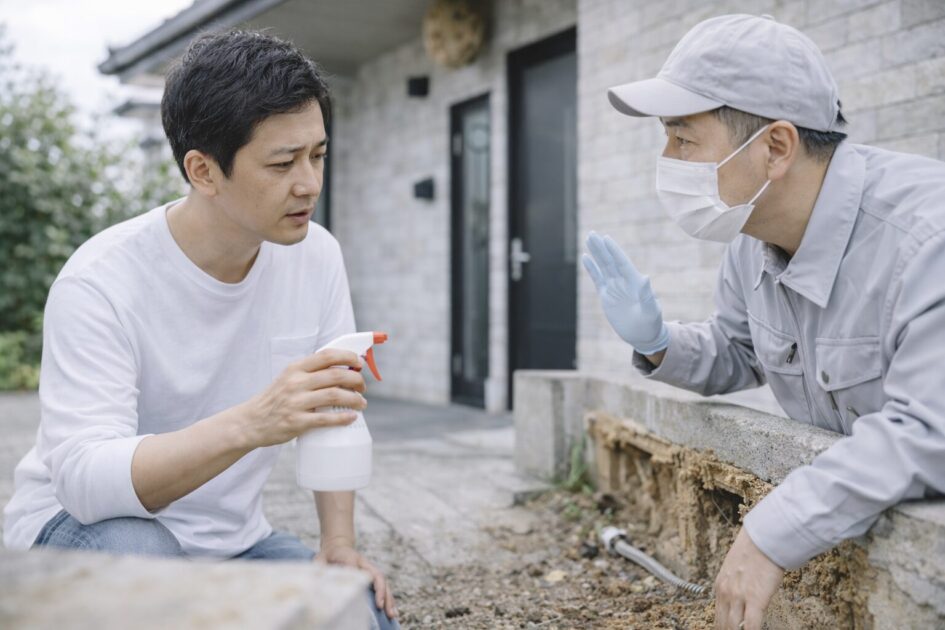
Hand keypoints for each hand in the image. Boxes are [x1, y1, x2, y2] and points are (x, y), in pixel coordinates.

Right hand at [242, 348, 366, 448]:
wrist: (251, 422)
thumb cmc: (276, 399)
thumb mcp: (289, 378)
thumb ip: (310, 373)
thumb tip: (342, 369)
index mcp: (296, 368)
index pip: (327, 355)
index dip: (348, 356)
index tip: (360, 363)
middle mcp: (296, 382)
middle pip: (336, 375)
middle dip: (356, 380)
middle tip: (363, 387)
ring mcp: (296, 402)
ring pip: (335, 395)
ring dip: (354, 399)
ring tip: (362, 403)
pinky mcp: (297, 422)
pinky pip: (326, 418)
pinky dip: (343, 418)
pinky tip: (351, 417)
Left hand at [317, 545, 397, 620]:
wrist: (337, 547)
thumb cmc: (328, 556)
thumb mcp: (321, 559)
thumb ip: (321, 566)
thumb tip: (322, 580)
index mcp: (349, 556)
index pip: (353, 563)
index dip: (358, 576)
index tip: (358, 587)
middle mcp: (363, 563)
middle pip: (377, 576)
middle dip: (381, 592)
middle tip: (381, 607)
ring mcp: (369, 570)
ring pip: (383, 583)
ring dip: (388, 599)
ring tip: (392, 614)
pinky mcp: (372, 577)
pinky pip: (382, 587)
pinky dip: (387, 599)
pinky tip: (391, 611)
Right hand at [582, 231, 668, 354]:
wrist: (643, 335)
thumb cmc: (651, 323)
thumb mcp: (651, 311)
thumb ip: (647, 295)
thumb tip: (645, 278)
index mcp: (634, 282)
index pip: (622, 263)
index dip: (614, 251)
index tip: (606, 238)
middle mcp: (623, 281)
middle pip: (610, 261)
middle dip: (601, 247)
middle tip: (592, 233)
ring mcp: (614, 287)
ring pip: (603, 266)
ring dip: (596, 253)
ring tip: (588, 239)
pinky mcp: (606, 295)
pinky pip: (597, 278)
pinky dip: (592, 268)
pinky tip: (585, 257)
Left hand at [714, 528, 783, 629]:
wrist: (763, 539)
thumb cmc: (753, 552)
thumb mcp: (734, 569)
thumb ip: (733, 586)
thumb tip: (739, 600)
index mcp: (720, 587)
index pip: (718, 616)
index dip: (723, 628)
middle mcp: (726, 593)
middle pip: (723, 624)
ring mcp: (739, 597)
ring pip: (734, 627)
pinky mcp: (755, 599)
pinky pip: (752, 625)